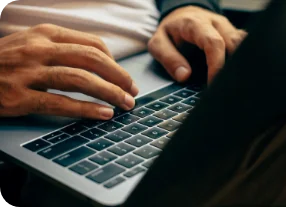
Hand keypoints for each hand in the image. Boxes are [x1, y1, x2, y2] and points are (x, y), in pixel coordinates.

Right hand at [0, 24, 138, 119]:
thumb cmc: (4, 61)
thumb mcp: (32, 44)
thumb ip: (62, 48)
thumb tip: (98, 61)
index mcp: (45, 33)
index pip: (92, 43)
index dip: (114, 62)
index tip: (124, 76)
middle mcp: (39, 48)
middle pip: (92, 59)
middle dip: (118, 77)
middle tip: (132, 91)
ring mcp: (28, 72)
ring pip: (80, 79)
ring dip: (109, 92)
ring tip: (125, 104)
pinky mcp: (19, 96)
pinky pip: (60, 103)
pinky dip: (86, 109)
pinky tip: (103, 114)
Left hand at [148, 6, 246, 82]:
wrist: (181, 15)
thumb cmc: (170, 31)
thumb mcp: (158, 43)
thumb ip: (169, 58)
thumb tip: (184, 75)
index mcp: (196, 24)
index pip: (214, 43)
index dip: (217, 64)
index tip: (213, 83)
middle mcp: (215, 23)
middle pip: (235, 43)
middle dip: (232, 67)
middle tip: (225, 88)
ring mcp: (227, 27)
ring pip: (244, 44)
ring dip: (240, 64)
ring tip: (233, 83)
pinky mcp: (233, 33)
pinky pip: (245, 45)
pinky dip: (243, 60)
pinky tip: (236, 75)